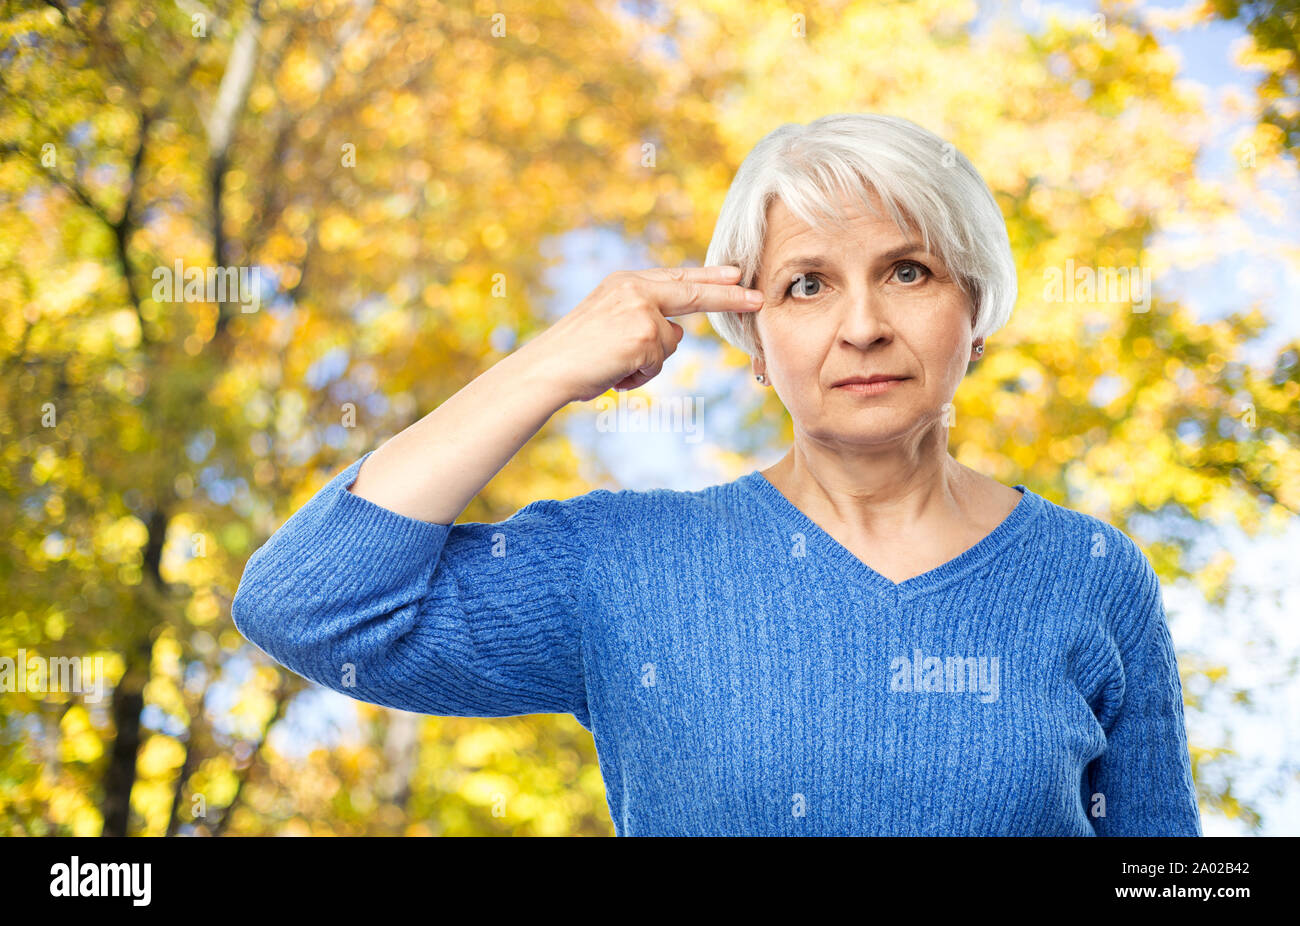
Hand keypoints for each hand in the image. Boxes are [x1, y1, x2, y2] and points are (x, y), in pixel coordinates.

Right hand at [520, 265, 763, 401]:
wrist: (547, 369)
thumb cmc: (575, 356)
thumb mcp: (611, 324)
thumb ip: (644, 320)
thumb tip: (677, 334)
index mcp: (625, 282)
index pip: (676, 278)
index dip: (708, 278)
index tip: (735, 274)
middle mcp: (635, 289)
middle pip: (694, 292)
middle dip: (729, 297)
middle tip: (758, 298)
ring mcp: (641, 310)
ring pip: (671, 344)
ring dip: (648, 364)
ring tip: (613, 366)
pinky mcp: (645, 334)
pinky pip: (658, 363)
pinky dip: (638, 376)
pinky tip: (613, 373)